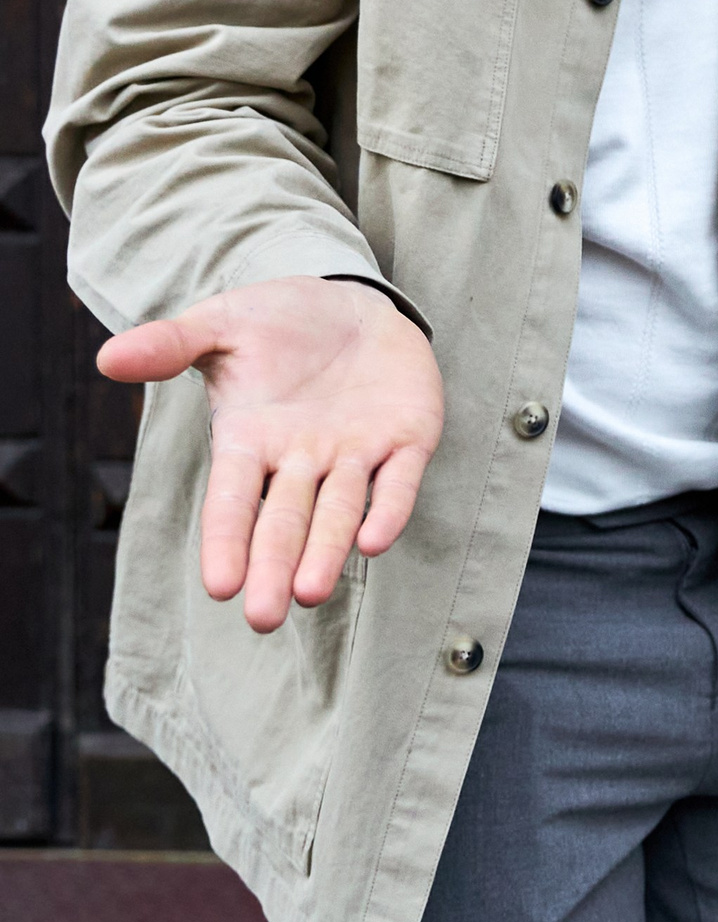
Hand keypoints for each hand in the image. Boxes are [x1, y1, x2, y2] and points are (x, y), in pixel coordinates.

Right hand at [97, 277, 444, 633]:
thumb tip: (107, 357)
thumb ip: (171, 344)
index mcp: (250, 441)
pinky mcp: (406, 440)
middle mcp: (300, 460)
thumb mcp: (223, 324)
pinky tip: (375, 541)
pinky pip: (398, 482)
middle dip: (275, 566)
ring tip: (311, 592)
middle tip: (264, 617)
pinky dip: (389, 510)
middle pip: (285, 521)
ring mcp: (355, 454)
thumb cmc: (279, 322)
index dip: (226, 540)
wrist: (353, 303)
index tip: (219, 585)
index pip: (232, 499)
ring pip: (339, 512)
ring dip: (328, 551)